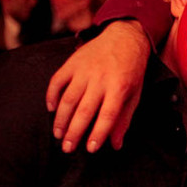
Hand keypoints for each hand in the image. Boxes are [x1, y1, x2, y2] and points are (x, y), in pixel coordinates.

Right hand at [45, 20, 150, 153]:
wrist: (124, 38)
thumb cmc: (131, 70)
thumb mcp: (135, 95)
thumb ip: (124, 119)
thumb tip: (116, 144)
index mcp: (119, 88)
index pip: (107, 115)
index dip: (98, 133)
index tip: (90, 149)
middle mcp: (100, 79)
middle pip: (84, 110)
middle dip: (74, 132)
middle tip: (67, 148)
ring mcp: (84, 70)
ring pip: (68, 98)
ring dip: (61, 119)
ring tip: (58, 134)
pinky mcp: (72, 63)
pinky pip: (57, 81)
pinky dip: (52, 96)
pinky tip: (51, 110)